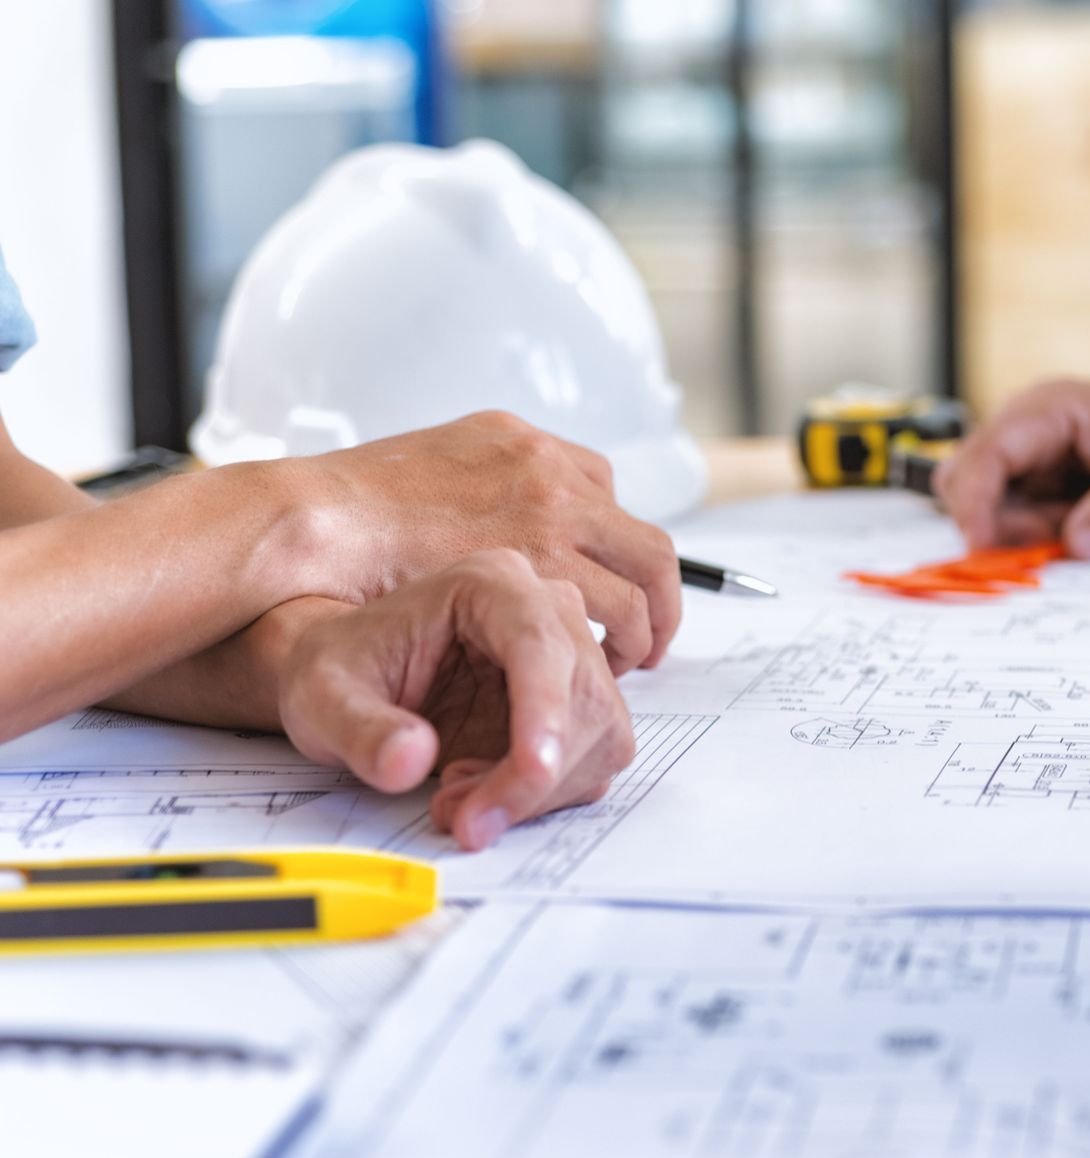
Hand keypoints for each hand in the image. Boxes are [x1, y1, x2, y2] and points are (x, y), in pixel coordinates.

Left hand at [276, 550, 635, 849]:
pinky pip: (592, 762)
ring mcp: (568, 660)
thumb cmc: (341, 673)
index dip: (546, 709)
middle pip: (584, 697)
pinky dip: (545, 796)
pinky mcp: (573, 708)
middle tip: (467, 819)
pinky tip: (484, 791)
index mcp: (489, 584)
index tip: (533, 770)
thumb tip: (410, 758)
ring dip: (540, 791)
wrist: (350, 687)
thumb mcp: (322, 697)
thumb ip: (361, 730)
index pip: (541, 642)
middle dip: (534, 774)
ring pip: (600, 734)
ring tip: (460, 800)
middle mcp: (545, 612)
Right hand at [292, 411, 681, 673]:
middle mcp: (543, 465)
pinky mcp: (545, 560)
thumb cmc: (347, 519)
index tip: (607, 577)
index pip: (599, 484)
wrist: (311, 522)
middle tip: (651, 633)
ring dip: (646, 621)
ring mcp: (549, 508)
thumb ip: (471, 495)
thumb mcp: (420, 475)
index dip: (609, 544)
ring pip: (643, 573)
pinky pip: (614, 607)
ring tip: (632, 659)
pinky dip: (621, 641)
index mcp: (514, 439)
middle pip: (641, 532)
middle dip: (660, 589)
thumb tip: (489, 525)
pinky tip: (599, 668)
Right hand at [933, 378, 1089, 556]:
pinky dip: (1041, 539)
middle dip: (998, 527)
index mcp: (1049, 410)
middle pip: (968, 484)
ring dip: (1026, 537)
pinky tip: (1086, 529)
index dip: (974, 506)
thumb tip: (1079, 546)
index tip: (985, 551)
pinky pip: (1019, 521)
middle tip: (1053, 547)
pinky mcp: (1042, 484)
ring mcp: (1032, 457)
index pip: (984, 456)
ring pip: (991, 510)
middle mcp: (1027, 430)